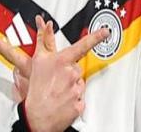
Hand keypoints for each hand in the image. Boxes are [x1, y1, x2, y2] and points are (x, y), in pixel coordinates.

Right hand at [0, 15, 108, 131]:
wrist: (36, 116)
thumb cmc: (36, 88)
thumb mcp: (38, 60)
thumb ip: (45, 39)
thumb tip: (47, 24)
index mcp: (62, 61)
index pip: (82, 45)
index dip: (96, 37)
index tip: (105, 32)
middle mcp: (71, 73)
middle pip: (77, 68)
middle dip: (69, 72)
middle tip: (56, 79)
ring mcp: (76, 89)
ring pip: (79, 82)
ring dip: (70, 85)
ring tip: (58, 90)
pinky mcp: (79, 104)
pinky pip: (80, 98)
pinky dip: (73, 99)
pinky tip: (63, 100)